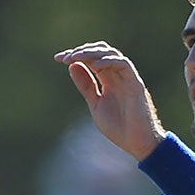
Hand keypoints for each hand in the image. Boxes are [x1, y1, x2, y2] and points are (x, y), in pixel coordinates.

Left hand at [55, 42, 164, 160]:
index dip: (75, 56)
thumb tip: (72, 66)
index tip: (58, 58)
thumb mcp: (95, 104)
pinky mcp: (135, 83)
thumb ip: (86, 85)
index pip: (91, 61)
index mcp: (108, 80)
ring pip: (111, 54)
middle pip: (100, 52)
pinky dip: (109, 62)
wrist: (136, 143)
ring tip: (75, 57)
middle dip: (82, 52)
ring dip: (92, 53)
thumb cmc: (118, 127)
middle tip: (65, 57)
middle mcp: (118, 76)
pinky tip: (94, 67)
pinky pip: (123, 64)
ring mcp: (127, 78)